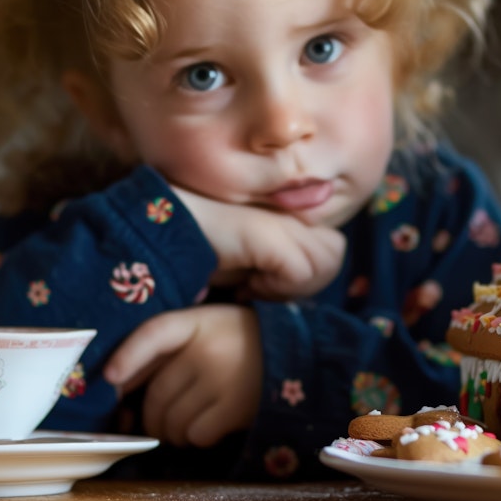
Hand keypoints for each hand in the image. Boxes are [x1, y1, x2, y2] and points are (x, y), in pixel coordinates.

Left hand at [103, 305, 261, 447]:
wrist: (293, 353)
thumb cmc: (238, 341)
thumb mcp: (207, 327)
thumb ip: (170, 346)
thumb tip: (119, 384)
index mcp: (197, 322)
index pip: (154, 333)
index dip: (127, 356)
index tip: (109, 378)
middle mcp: (208, 349)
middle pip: (157, 393)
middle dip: (149, 416)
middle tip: (154, 422)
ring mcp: (223, 379)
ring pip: (173, 420)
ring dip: (170, 432)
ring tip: (180, 427)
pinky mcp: (238, 407)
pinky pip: (197, 434)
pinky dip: (195, 438)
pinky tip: (205, 428)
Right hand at [172, 187, 344, 299]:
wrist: (165, 232)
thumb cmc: (204, 246)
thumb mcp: (251, 259)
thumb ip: (281, 266)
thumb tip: (300, 289)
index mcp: (291, 214)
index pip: (332, 247)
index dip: (306, 273)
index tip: (266, 281)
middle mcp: (292, 212)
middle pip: (335, 252)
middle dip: (306, 282)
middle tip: (263, 286)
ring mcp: (283, 220)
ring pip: (327, 263)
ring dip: (292, 287)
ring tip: (255, 284)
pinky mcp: (270, 235)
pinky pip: (301, 272)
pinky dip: (275, 287)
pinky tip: (247, 284)